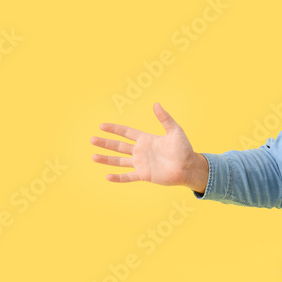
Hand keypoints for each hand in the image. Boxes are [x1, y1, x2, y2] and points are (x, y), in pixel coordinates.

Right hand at [91, 103, 207, 191]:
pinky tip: (107, 177)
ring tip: (94, 156)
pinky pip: (128, 176)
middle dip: (105, 143)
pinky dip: (118, 177)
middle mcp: (141, 151)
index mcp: (146, 139)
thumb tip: (156, 104)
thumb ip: (165, 119)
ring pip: (120, 161)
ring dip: (107, 159)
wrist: (189, 167)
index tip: (102, 126)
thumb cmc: (184, 149)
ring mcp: (141, 164)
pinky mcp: (144, 175)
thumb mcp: (175, 131)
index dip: (114, 129)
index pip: (126, 132)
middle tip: (92, 140)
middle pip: (119, 146)